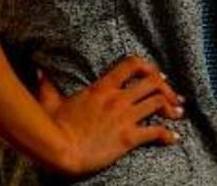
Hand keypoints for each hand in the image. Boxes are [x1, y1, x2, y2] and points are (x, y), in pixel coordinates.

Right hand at [35, 55, 184, 177]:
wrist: (61, 150)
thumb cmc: (54, 127)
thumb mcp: (49, 100)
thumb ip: (47, 84)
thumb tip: (39, 70)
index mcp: (101, 87)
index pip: (131, 65)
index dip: (148, 67)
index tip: (154, 74)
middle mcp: (117, 99)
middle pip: (152, 83)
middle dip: (166, 88)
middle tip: (172, 95)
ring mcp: (124, 118)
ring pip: (158, 103)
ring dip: (171, 107)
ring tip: (178, 113)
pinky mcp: (128, 138)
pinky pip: (156, 132)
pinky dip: (168, 134)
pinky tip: (173, 138)